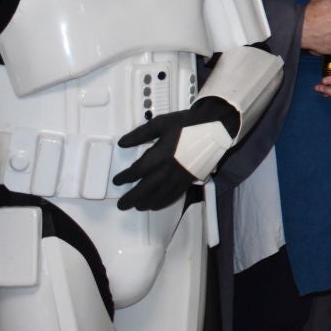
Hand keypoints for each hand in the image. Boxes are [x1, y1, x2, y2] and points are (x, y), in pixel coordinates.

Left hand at [113, 97, 235, 210]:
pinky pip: (173, 196)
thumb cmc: (186, 124)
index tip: (117, 181)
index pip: (137, 171)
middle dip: (131, 198)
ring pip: (159, 196)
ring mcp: (178, 178)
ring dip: (146, 203)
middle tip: (121, 205)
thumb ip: (140, 134)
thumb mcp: (161, 123)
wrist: (213, 129)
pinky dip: (163, 202)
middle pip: (145, 189)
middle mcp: (167, 170)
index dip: (125, 178)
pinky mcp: (188, 181)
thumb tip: (123, 143)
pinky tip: (156, 205)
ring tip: (137, 207)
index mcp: (159, 155)